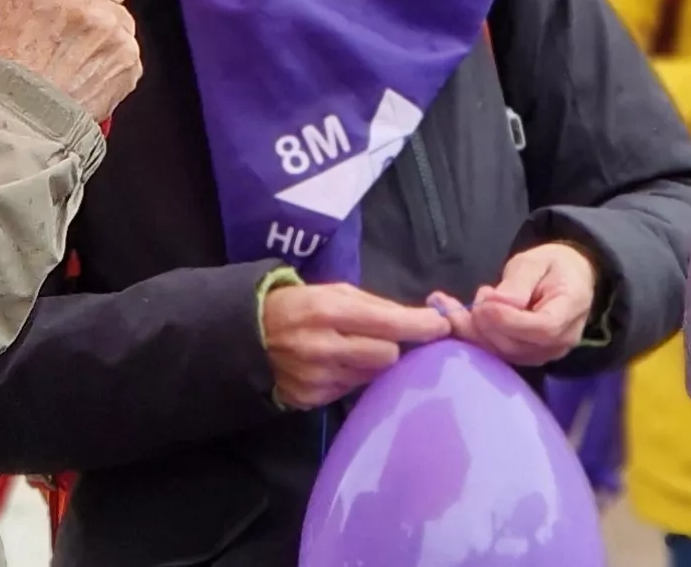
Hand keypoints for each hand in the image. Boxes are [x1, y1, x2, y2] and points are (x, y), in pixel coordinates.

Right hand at [0, 0, 142, 122]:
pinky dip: (112, 55)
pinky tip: (84, 68)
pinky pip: (128, 46)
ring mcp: (115, 31)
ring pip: (122, 13)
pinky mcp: (130, 62)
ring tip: (72, 49)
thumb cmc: (4, 56)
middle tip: (70, 12)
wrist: (17, 119)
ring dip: (105, 25)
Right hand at [263, 282, 449, 409]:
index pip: (389, 323)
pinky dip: (350, 379)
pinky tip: (334, 367)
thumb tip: (421, 319)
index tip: (442, 326)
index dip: (420, 326)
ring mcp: (317, 377)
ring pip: (371, 377)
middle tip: (381, 338)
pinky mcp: (311, 398)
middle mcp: (324, 346)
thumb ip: (375, 306)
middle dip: (390, 346)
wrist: (248, 335)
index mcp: (330, 310)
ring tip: (352, 351)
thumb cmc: (300, 306)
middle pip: (387, 356)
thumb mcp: (334, 292)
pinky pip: (350, 391)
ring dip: (370, 364)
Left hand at [433, 242, 596, 367]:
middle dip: (487, 325)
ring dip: (477, 331)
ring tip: (474, 300)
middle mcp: (562, 340)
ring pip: (504, 353)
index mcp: (571, 309)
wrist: (568, 278)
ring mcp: (546, 353)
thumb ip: (518, 283)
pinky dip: (476, 336)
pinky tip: (463, 316)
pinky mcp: (528, 357)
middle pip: (519, 345)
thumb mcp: (535, 262)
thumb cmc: (552, 265)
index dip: (510, 321)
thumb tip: (495, 303)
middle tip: (477, 297)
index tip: (484, 305)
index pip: (543, 328)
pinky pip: (499, 353)